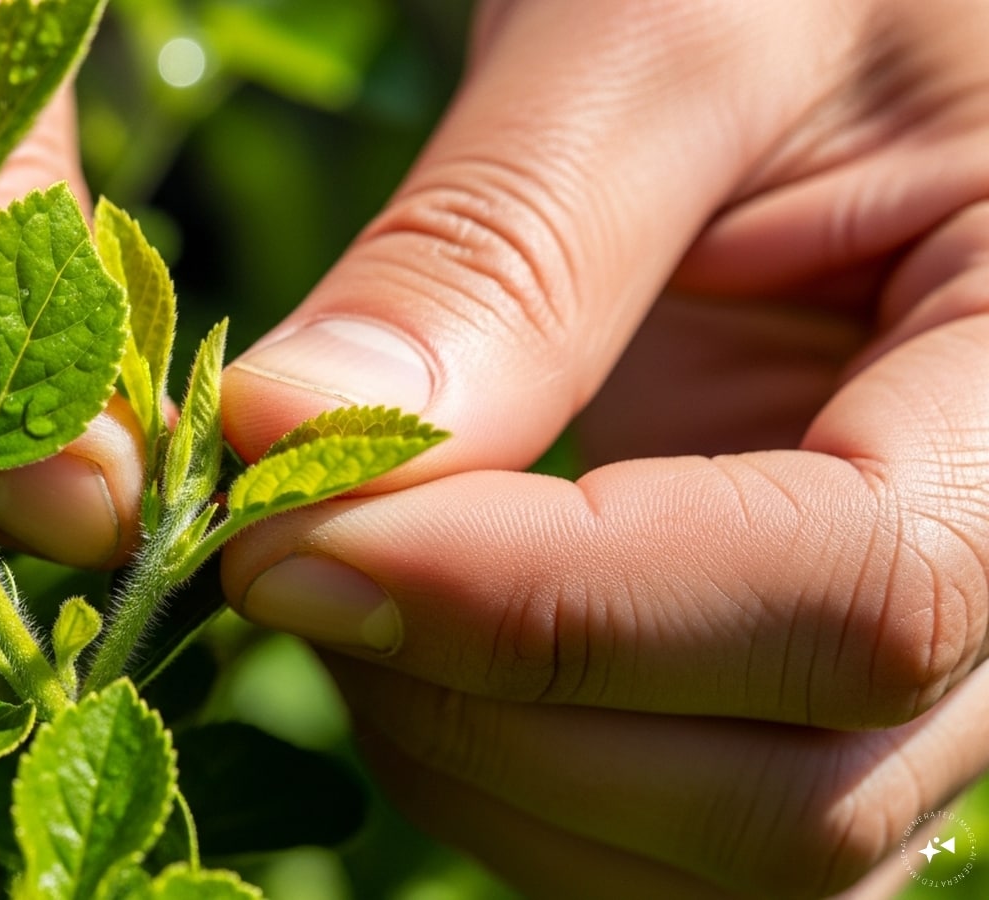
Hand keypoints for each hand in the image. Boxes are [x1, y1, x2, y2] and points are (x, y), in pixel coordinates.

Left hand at [220, 1, 988, 895]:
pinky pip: (676, 836)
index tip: (287, 543)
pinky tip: (403, 637)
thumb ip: (496, 249)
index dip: (544, 610)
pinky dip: (509, 778)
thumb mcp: (663, 34)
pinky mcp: (799, 672)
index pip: (857, 599)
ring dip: (482, 770)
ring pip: (727, 861)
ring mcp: (922, 655)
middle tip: (282, 563)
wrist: (807, 12)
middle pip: (790, 799)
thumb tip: (278, 444)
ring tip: (337, 582)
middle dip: (489, 714)